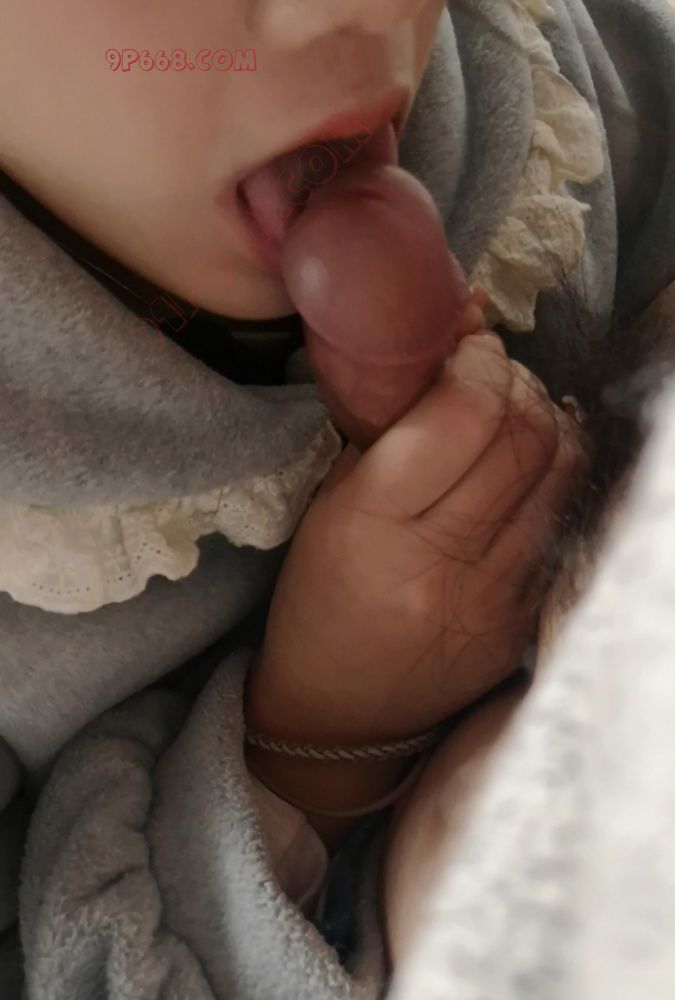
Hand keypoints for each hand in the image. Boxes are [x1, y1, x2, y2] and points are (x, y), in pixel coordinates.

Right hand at [247, 331, 588, 747]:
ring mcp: (494, 597)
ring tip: (515, 413)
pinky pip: (562, 521)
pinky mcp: (524, 620)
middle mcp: (442, 561)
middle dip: (517, 381)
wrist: (340, 714)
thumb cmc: (317, 603)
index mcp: (372, 524)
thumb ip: (381, 432)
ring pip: (561, 471)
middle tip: (494, 373)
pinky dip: (553, 475)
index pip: (463, 413)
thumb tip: (439, 354)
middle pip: (525, 434)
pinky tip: (525, 468)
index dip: (479, 359)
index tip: (469, 343)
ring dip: (546, 421)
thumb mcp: (325, 510)